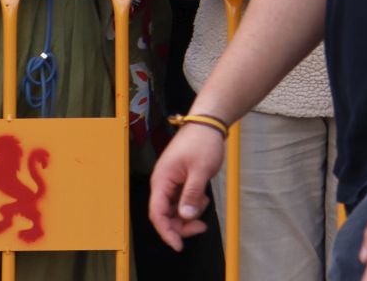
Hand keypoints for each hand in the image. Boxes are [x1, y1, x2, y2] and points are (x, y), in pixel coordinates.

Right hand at [147, 122, 226, 249]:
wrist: (209, 122)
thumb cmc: (202, 142)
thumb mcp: (200, 171)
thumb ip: (191, 195)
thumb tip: (185, 217)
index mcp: (162, 180)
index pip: (157, 213)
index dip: (166, 232)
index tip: (178, 245)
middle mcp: (163, 182)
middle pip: (165, 214)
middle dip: (181, 225)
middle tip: (200, 227)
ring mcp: (171, 180)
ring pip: (174, 208)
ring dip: (188, 214)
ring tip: (203, 205)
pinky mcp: (179, 178)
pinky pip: (181, 199)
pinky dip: (191, 203)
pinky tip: (202, 198)